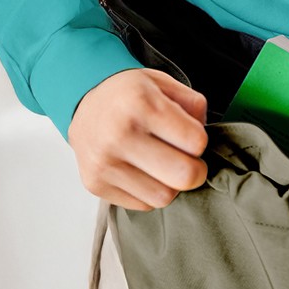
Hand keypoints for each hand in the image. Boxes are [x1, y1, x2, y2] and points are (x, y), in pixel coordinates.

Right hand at [67, 68, 209, 210]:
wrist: (86, 107)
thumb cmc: (130, 96)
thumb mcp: (164, 83)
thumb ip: (193, 105)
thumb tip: (203, 141)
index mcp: (140, 103)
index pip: (196, 142)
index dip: (200, 141)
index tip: (190, 137)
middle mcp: (119, 134)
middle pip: (184, 176)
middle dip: (195, 170)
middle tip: (187, 160)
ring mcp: (104, 162)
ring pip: (164, 197)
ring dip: (170, 184)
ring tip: (161, 165)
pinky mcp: (95, 184)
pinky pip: (142, 205)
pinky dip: (149, 192)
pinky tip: (142, 172)